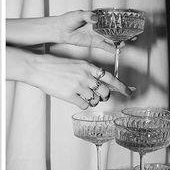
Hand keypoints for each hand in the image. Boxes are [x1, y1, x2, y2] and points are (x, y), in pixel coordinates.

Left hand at [7, 10, 123, 52]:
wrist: (61, 30)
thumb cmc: (68, 20)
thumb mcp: (77, 14)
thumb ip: (87, 15)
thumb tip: (94, 18)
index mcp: (97, 16)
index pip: (111, 18)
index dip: (121, 20)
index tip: (128, 22)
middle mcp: (100, 26)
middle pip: (114, 29)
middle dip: (123, 32)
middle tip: (131, 35)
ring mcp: (98, 35)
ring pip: (111, 38)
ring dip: (119, 42)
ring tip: (125, 44)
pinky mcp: (95, 42)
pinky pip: (105, 46)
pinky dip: (111, 49)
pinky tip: (117, 51)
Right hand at [7, 47, 131, 108]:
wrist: (40, 67)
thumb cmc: (56, 65)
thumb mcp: (77, 64)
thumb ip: (89, 72)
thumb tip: (101, 83)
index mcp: (88, 66)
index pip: (110, 78)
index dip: (122, 86)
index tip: (129, 91)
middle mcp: (86, 76)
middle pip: (105, 92)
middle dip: (105, 96)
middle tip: (101, 97)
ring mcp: (78, 86)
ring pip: (95, 100)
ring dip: (92, 101)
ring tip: (84, 96)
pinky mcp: (70, 95)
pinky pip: (84, 105)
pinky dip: (83, 105)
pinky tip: (77, 100)